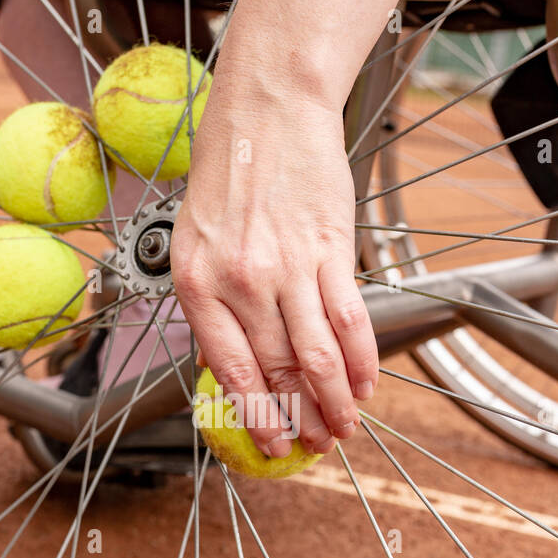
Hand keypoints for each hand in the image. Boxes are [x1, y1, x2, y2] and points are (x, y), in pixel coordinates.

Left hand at [171, 86, 377, 457]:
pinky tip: (365, 384)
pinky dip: (361, 360)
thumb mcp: (191, 243)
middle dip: (301, 419)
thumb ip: (209, 306)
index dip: (257, 417)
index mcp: (199, 285)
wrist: (267, 112)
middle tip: (317, 444)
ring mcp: (289, 267)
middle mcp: (242, 282)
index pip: (233, 371)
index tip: (271, 445)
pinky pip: (351, 319)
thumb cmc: (227, 176)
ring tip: (345, 428)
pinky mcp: (330, 250)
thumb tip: (225, 367)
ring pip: (320, 357)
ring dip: (336, 403)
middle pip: (280, 372)